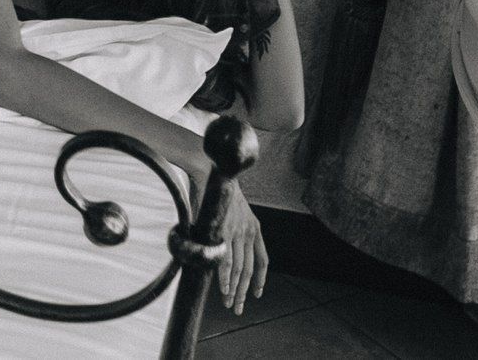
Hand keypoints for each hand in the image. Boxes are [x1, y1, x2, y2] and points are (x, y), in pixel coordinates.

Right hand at [211, 183, 266, 313]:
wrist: (215, 170)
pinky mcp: (224, 231)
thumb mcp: (235, 211)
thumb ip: (232, 229)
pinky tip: (224, 289)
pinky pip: (225, 260)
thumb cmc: (220, 191)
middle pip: (249, 270)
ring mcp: (237, 232)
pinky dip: (224, 277)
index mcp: (255, 227)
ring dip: (234, 289)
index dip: (260, 279)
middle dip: (244, 292)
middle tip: (239, 307)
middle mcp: (249, 232)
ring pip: (238, 268)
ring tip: (230, 303)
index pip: (262, 260)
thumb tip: (221, 247)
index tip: (257, 293)